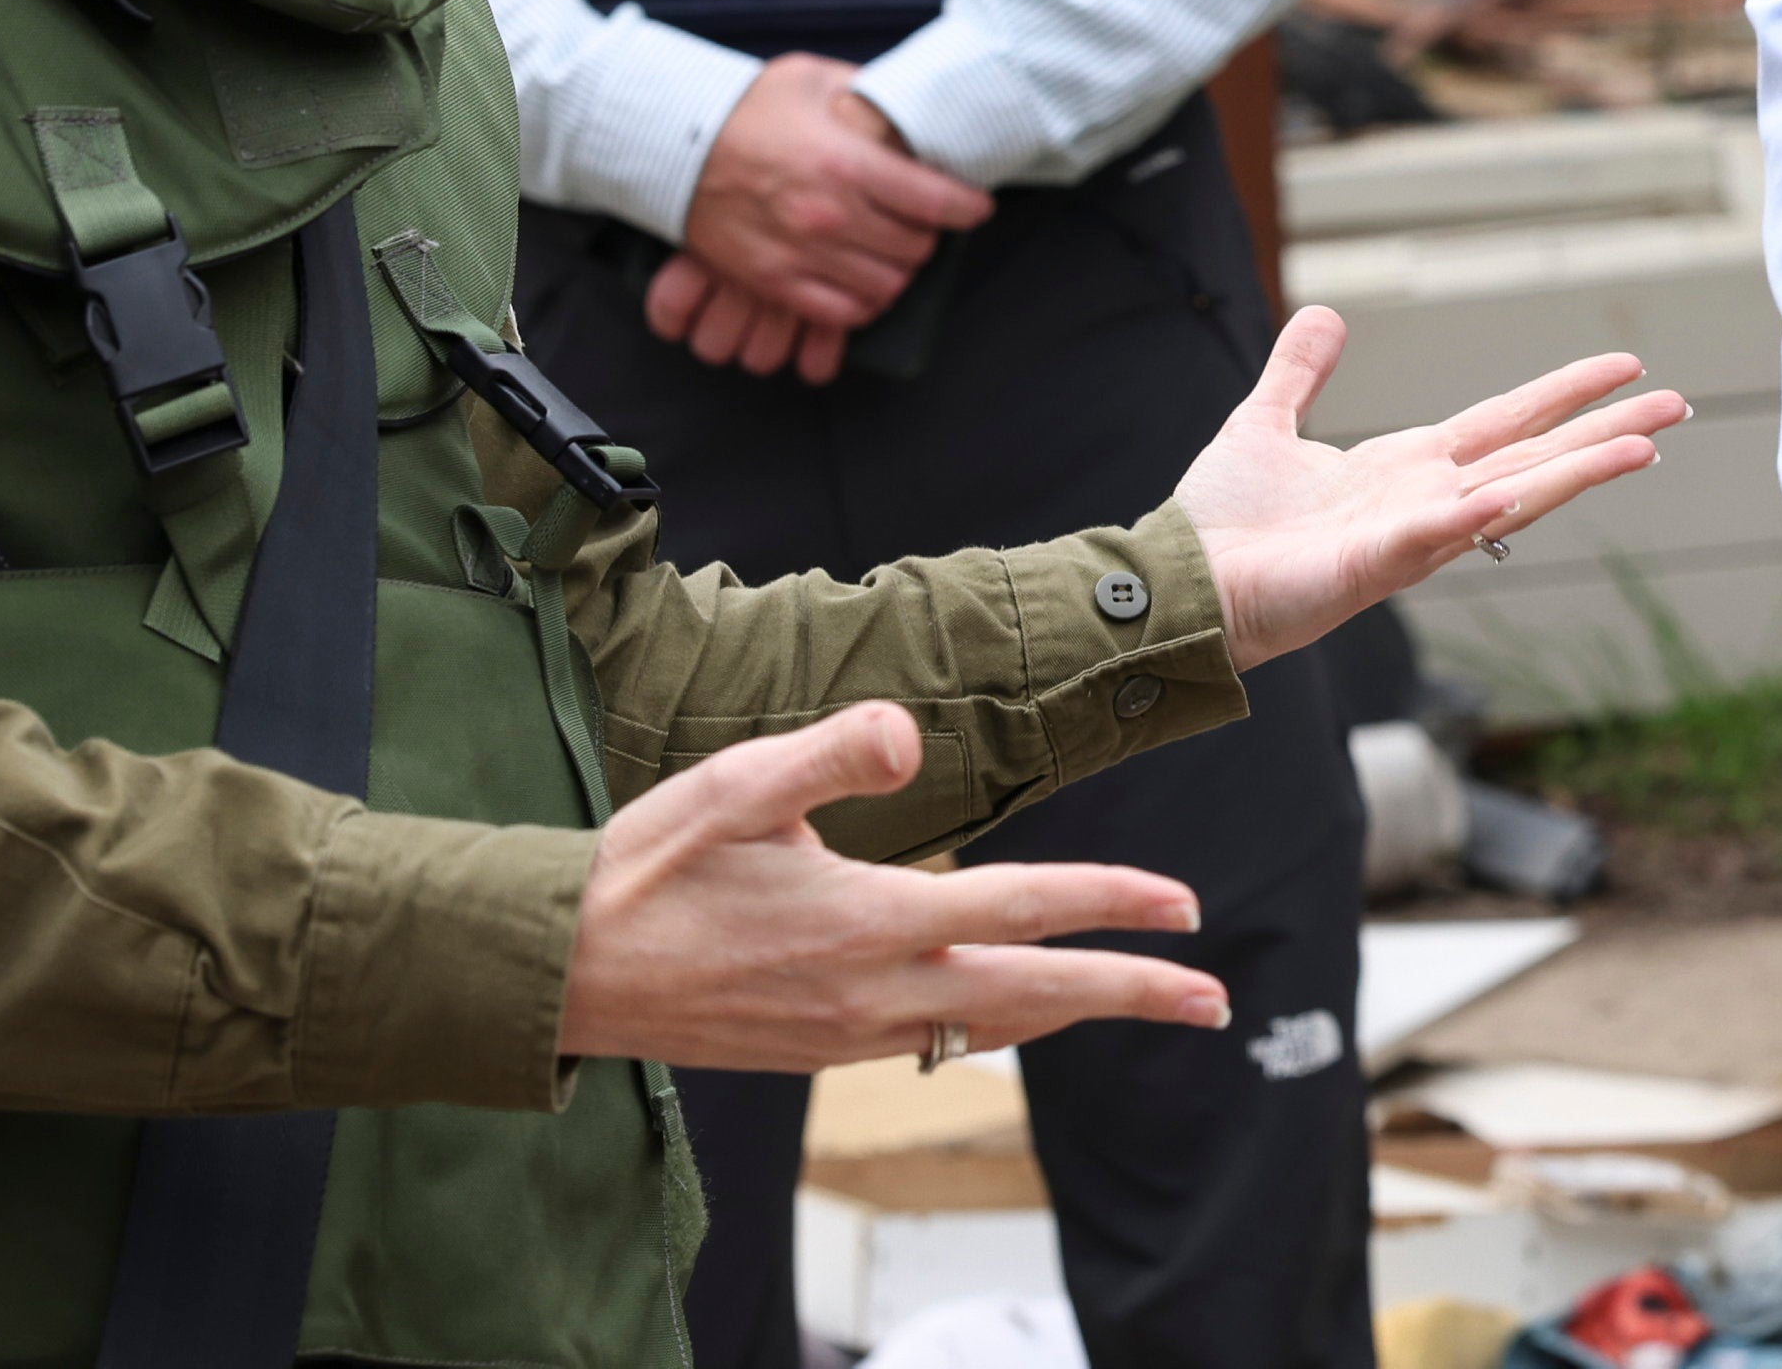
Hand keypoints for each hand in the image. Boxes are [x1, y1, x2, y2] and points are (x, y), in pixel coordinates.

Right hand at [559, 701, 1227, 1070]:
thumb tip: (907, 732)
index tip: (1186, 908)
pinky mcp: (822, 1049)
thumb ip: (830, 755)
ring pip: (993, 1027)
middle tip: (1214, 1001)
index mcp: (872, 920)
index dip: (1114, 905)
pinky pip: (938, 1043)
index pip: (1024, 907)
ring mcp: (852, 1032)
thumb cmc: (649, 870)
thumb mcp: (736, 786)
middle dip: (1134, 994)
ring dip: (1072, 1013)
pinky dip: (997, 1027)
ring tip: (1137, 1002)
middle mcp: (877, 991)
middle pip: (1038, 994)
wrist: (567, 974)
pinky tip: (1010, 1014)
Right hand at [655, 59, 993, 381]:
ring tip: (893, 250)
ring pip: (886, 285)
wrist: (671, 145)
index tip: (976, 207)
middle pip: (915, 247)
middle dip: (928, 234)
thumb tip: (906, 107)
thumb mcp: (811, 79)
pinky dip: (864, 303)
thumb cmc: (745, 108)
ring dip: (898, 270)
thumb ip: (866, 92)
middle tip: (921, 221)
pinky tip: (864, 281)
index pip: (935, 200)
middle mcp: (830, 215)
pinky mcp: (774, 282)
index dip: (967, 207)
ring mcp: (801, 255)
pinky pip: (843, 312)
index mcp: (846, 162)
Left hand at [1166, 306, 1688, 665]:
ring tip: (1641, 446)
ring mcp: (1408, 535)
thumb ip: (1300, 372)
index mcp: (1407, 468)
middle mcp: (1425, 500)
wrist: (1181, 583)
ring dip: (1576, 471)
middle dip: (1605, 432)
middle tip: (1677, 406)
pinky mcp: (1374, 564)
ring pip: (1511, 494)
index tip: (1625, 368)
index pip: (1506, 422)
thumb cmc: (1223, 521)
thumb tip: (1326, 314)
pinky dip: (1476, 513)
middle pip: (1535, 456)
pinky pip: (1435, 534)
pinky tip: (1516, 488)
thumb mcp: (1265, 422)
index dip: (1565, 394)